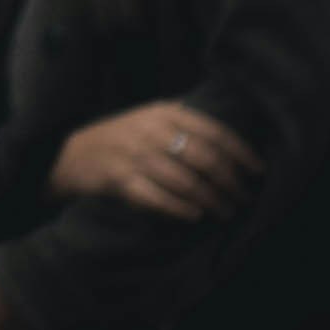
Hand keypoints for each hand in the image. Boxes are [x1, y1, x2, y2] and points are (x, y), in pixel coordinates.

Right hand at [49, 97, 257, 223]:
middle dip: (230, 182)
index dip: (241, 153)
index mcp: (165, 113)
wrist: (72, 154)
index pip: (214, 132)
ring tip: (226, 211)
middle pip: (204, 159)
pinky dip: (179, 208)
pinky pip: (157, 198)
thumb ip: (183, 120)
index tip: (258, 170)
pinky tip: (195, 216)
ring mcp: (135, 157)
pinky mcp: (120, 181)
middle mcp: (152, 132)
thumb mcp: (150, 117)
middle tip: (244, 198)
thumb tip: (227, 133)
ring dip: (211, 200)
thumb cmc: (121, 137)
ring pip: (185, 181)